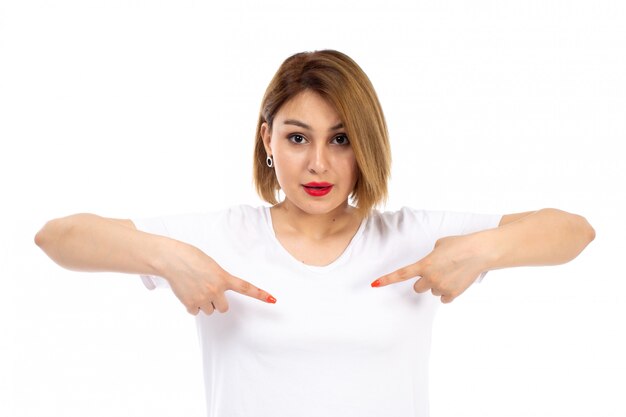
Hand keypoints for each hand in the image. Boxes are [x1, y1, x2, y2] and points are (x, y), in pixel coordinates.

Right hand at [161, 241, 275, 314]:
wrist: (171, 259)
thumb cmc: (191, 257)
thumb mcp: (211, 265)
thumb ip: (219, 278)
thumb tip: (217, 293)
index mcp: (223, 277)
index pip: (246, 288)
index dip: (260, 295)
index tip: (273, 300)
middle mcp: (215, 290)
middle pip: (223, 308)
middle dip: (217, 302)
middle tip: (207, 291)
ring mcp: (203, 298)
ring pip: (209, 311)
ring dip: (203, 303)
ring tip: (194, 288)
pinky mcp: (190, 303)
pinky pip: (195, 312)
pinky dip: (191, 305)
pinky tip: (186, 292)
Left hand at [371, 234, 489, 302]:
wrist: (479, 252)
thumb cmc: (460, 244)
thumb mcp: (439, 245)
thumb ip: (430, 256)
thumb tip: (431, 264)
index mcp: (424, 264)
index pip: (401, 274)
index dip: (387, 280)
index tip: (374, 284)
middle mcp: (430, 278)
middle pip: (417, 288)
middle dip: (423, 282)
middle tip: (436, 272)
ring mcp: (441, 287)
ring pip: (432, 291)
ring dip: (437, 285)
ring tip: (451, 273)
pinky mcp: (452, 294)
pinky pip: (444, 298)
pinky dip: (447, 292)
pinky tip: (455, 281)